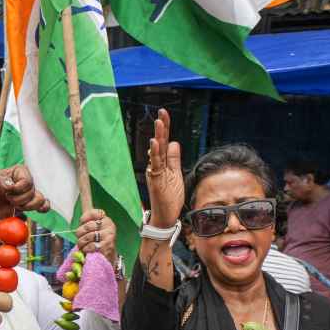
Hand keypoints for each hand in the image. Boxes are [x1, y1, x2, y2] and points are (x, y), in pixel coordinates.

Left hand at [0, 165, 49, 218]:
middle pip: (32, 192)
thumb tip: (10, 186)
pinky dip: (42, 208)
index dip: (17, 189)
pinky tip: (38, 209)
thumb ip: (0, 178)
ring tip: (15, 205)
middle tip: (7, 198)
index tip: (6, 191)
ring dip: (26, 206)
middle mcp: (27, 180)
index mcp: (20, 171)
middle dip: (18, 199)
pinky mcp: (31, 204)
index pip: (27, 181)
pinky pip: (44, 206)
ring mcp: (30, 193)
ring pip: (39, 200)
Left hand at [75, 208, 117, 264]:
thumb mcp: (94, 227)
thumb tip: (71, 199)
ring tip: (82, 245)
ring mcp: (109, 236)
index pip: (94, 212)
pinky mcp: (107, 246)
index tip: (81, 222)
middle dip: (79, 233)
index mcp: (106, 218)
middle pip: (87, 226)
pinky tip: (87, 250)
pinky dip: (86, 249)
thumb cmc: (97, 239)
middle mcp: (109, 225)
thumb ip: (87, 220)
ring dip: (81, 243)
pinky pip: (91, 246)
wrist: (107, 254)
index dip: (84, 217)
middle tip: (79, 237)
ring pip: (88, 237)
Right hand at [145, 109, 183, 227]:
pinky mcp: (156, 179)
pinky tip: (153, 143)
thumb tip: (174, 142)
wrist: (164, 216)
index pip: (164, 142)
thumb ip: (174, 159)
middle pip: (159, 143)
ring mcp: (155, 172)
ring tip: (158, 122)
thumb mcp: (176, 175)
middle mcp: (157, 166)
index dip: (165, 129)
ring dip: (157, 136)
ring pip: (156, 151)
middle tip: (162, 112)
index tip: (164, 114)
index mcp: (163, 164)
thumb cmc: (169, 198)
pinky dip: (154, 153)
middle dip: (161, 128)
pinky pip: (155, 164)